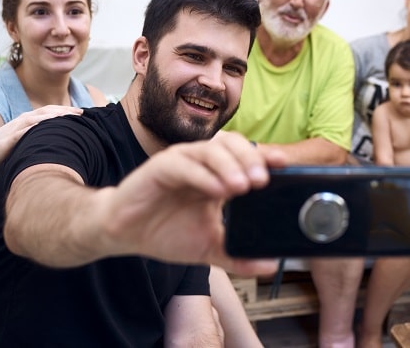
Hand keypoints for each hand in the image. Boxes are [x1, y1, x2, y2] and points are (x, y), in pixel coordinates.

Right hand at [0, 105, 82, 173]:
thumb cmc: (8, 148)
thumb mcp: (27, 139)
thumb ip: (41, 135)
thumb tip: (62, 138)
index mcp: (28, 119)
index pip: (50, 111)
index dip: (65, 110)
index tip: (82, 112)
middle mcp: (23, 120)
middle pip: (46, 111)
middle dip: (64, 111)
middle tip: (81, 112)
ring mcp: (16, 128)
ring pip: (37, 118)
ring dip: (53, 116)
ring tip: (68, 116)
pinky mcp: (9, 138)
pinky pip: (23, 131)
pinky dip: (35, 127)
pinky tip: (46, 126)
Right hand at [100, 130, 283, 276]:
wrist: (124, 234)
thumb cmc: (165, 233)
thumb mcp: (208, 249)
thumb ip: (238, 256)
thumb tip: (270, 265)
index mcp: (218, 174)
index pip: (247, 157)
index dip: (265, 157)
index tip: (285, 166)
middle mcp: (203, 162)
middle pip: (233, 144)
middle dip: (251, 159)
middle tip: (264, 180)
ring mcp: (182, 161)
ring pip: (211, 149)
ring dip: (230, 164)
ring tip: (244, 185)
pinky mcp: (160, 167)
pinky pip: (184, 164)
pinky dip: (202, 175)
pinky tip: (216, 190)